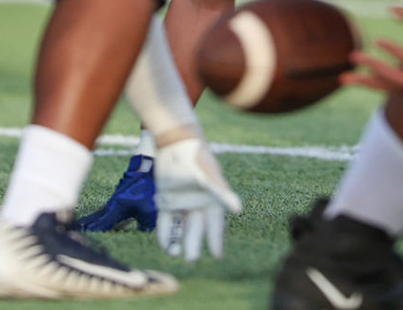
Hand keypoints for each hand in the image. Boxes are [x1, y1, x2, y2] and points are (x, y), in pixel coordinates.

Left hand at [153, 138, 240, 261]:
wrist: (176, 142)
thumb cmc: (197, 158)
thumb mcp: (210, 175)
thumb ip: (222, 192)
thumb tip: (237, 209)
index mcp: (211, 199)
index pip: (215, 224)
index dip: (216, 240)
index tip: (217, 256)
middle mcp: (197, 203)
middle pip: (196, 228)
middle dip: (194, 244)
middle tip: (191, 260)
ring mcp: (181, 202)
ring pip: (180, 227)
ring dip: (178, 240)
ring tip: (175, 254)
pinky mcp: (166, 200)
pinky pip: (166, 220)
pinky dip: (165, 232)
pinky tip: (165, 244)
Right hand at [345, 6, 402, 93]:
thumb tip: (389, 10)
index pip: (393, 81)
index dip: (372, 77)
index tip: (351, 71)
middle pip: (389, 87)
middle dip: (365, 83)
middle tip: (341, 79)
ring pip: (396, 82)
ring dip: (375, 69)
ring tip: (355, 56)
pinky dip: (394, 53)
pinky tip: (380, 41)